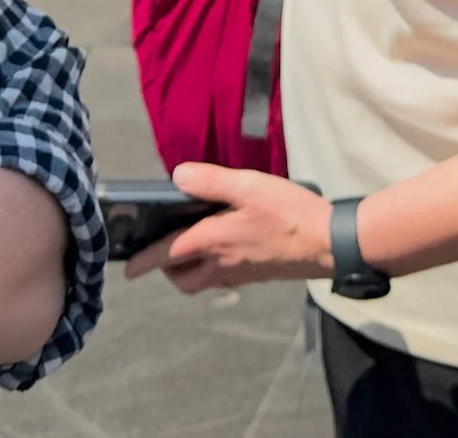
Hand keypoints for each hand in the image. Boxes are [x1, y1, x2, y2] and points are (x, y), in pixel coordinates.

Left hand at [125, 163, 332, 293]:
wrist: (329, 243)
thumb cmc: (290, 213)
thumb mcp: (249, 186)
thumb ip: (211, 181)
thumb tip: (176, 176)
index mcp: (215, 241)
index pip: (169, 254)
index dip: (145, 261)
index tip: (128, 270)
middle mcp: (224, 264)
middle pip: (185, 279)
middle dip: (167, 271)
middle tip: (161, 252)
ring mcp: (242, 273)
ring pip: (204, 281)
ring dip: (189, 272)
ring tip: (189, 248)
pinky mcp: (258, 274)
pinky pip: (224, 278)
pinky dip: (213, 268)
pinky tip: (223, 247)